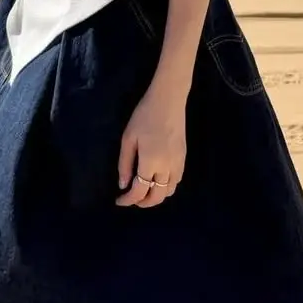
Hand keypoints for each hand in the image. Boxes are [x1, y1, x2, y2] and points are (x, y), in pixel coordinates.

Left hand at [116, 82, 186, 208]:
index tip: (118, 200)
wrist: (169, 100)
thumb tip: (123, 185)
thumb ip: (125, 163)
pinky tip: (158, 180)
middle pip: (157, 196)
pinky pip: (177, 181)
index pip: (139, 191)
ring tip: (144, 192)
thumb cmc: (144, 115)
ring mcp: (178, 163)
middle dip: (143, 202)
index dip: (128, 200)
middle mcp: (167, 167)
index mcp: (150, 162)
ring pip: (169, 191)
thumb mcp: (128, 138)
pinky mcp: (184, 158)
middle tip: (131, 199)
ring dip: (156, 196)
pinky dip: (167, 187)